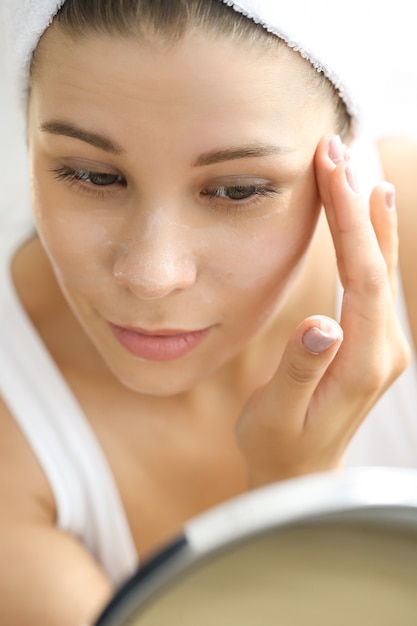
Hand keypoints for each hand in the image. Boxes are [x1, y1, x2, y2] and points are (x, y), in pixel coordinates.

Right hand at [236, 134, 409, 487]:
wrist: (302, 473)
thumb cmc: (280, 446)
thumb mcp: (277, 417)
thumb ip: (300, 372)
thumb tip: (323, 326)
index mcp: (362, 363)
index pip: (364, 278)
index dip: (349, 222)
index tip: (331, 172)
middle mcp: (383, 349)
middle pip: (378, 263)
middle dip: (359, 203)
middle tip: (337, 150)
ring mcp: (381, 344)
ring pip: (380, 267)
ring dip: (366, 215)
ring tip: (352, 167)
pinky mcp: (370, 340)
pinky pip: (373, 280)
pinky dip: (367, 240)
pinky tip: (364, 213)